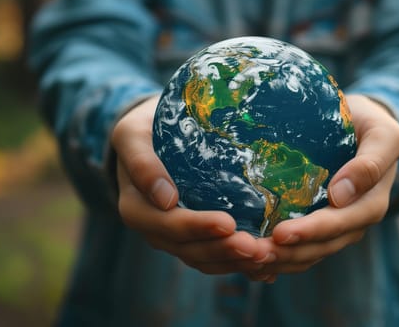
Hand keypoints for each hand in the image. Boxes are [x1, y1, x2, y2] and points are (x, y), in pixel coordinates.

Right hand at [112, 96, 270, 273]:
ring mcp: (175, 238)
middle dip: (225, 251)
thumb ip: (141, 162)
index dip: (198, 227)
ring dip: (236, 262)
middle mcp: (155, 230)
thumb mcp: (132, 135)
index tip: (228, 223)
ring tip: (267, 256)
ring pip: (206, 260)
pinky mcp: (194, 239)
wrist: (152, 134)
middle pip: (190, 249)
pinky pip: (216, 259)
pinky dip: (239, 265)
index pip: (168, 225)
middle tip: (257, 247)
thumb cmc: (143, 129)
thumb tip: (166, 198)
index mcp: (136, 208)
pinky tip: (266, 268)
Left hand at [247, 94, 398, 281]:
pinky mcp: (316, 227)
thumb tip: (340, 195)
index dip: (310, 232)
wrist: (360, 125)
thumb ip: (371, 162)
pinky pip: (298, 250)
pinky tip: (250, 265)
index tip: (280, 233)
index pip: (340, 224)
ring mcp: (335, 228)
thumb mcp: (383, 135)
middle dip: (286, 253)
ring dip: (278, 260)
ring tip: (248, 259)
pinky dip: (276, 260)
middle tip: (254, 252)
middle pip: (319, 247)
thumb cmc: (370, 125)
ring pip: (306, 255)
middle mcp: (353, 222)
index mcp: (370, 204)